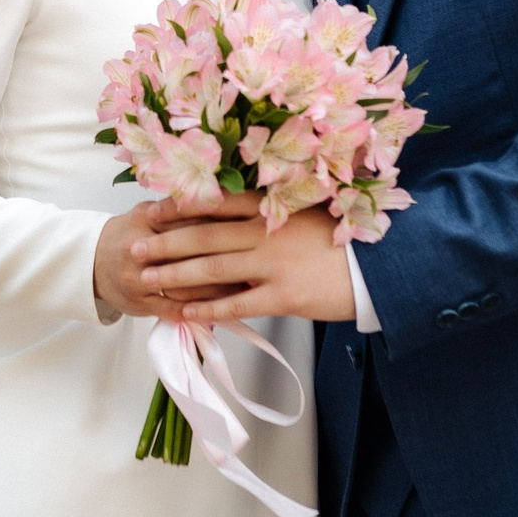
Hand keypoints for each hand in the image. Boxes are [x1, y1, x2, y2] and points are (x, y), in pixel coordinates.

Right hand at [94, 197, 247, 318]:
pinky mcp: (139, 303)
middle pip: (189, 251)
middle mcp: (139, 246)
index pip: (190, 219)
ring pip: (185, 284)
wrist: (91, 263)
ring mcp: (137, 277)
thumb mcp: (148, 213)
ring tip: (249, 288)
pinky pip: (174, 309)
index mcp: (146, 218)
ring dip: (219, 288)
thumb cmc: (132, 235)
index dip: (223, 224)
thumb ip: (181, 209)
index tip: (253, 227)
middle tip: (259, 259)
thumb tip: (228, 201)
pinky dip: (200, 311)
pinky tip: (224, 312)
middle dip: (227, 256)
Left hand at [139, 194, 358, 323]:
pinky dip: (209, 309)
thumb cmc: (348, 239)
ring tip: (148, 279)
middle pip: (205, 235)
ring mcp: (274, 264)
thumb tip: (242, 214)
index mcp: (273, 208)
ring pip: (213, 268)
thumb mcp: (309, 213)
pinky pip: (238, 304)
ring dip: (176, 274)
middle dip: (165, 242)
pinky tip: (187, 312)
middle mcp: (268, 232)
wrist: (384, 266)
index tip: (154, 210)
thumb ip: (274, 213)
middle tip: (134, 247)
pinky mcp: (285, 296)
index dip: (182, 207)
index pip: (217, 203)